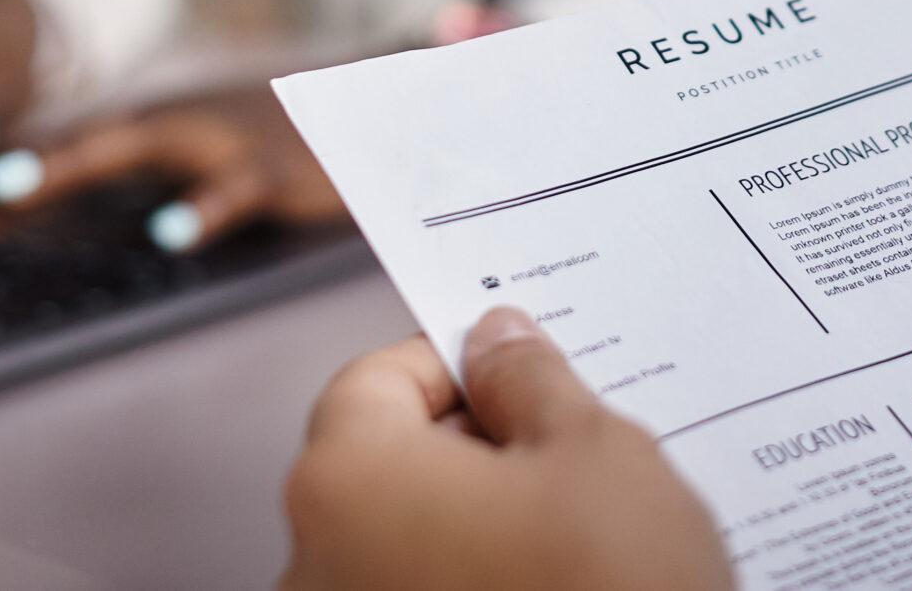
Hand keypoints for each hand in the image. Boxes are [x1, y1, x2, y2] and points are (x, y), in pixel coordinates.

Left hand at [0, 81, 348, 262]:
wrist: (392, 101)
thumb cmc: (294, 137)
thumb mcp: (215, 154)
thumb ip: (152, 178)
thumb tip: (82, 217)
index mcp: (160, 123)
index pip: (63, 149)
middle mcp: (179, 120)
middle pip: (74, 146)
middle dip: (0, 183)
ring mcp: (225, 138)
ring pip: (131, 148)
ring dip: (64, 166)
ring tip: (3, 190)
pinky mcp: (277, 166)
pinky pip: (232, 188)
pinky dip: (199, 208)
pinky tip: (167, 234)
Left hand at [281, 309, 731, 590]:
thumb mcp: (596, 452)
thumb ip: (530, 381)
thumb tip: (497, 345)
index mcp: (346, 482)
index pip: (372, 382)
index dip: (451, 364)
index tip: (512, 371)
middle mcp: (315, 568)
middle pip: (382, 471)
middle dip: (470, 454)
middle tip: (565, 454)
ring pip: (402, 550)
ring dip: (474, 533)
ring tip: (575, 539)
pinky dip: (472, 587)